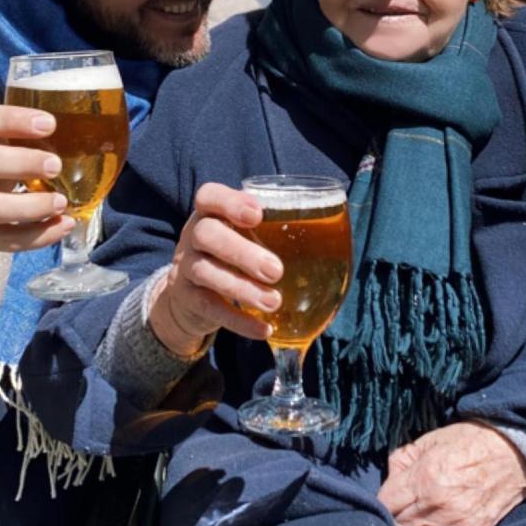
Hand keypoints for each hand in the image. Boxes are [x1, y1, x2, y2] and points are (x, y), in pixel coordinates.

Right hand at [0, 103, 75, 285]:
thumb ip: (14, 139)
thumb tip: (75, 130)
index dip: (10, 119)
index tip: (48, 123)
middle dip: (19, 162)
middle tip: (56, 165)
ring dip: (29, 206)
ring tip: (61, 202)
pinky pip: (4, 240)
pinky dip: (38, 236)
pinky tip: (63, 225)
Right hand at [147, 181, 282, 356]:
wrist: (190, 296)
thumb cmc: (232, 255)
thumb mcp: (244, 235)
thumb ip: (274, 227)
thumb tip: (339, 228)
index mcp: (210, 213)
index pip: (208, 196)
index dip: (230, 202)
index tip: (258, 215)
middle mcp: (193, 236)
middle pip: (205, 234)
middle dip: (241, 251)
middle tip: (275, 271)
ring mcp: (186, 268)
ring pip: (205, 272)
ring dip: (242, 288)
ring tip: (274, 302)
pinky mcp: (187, 300)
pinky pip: (209, 309)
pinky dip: (239, 321)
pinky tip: (264, 329)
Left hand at [377, 422, 525, 525]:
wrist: (512, 452)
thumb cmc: (467, 441)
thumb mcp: (427, 441)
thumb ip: (401, 461)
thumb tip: (388, 481)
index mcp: (423, 479)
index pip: (385, 505)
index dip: (382, 501)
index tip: (388, 497)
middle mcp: (438, 507)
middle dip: (394, 519)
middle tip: (400, 508)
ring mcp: (456, 525)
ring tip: (416, 520)